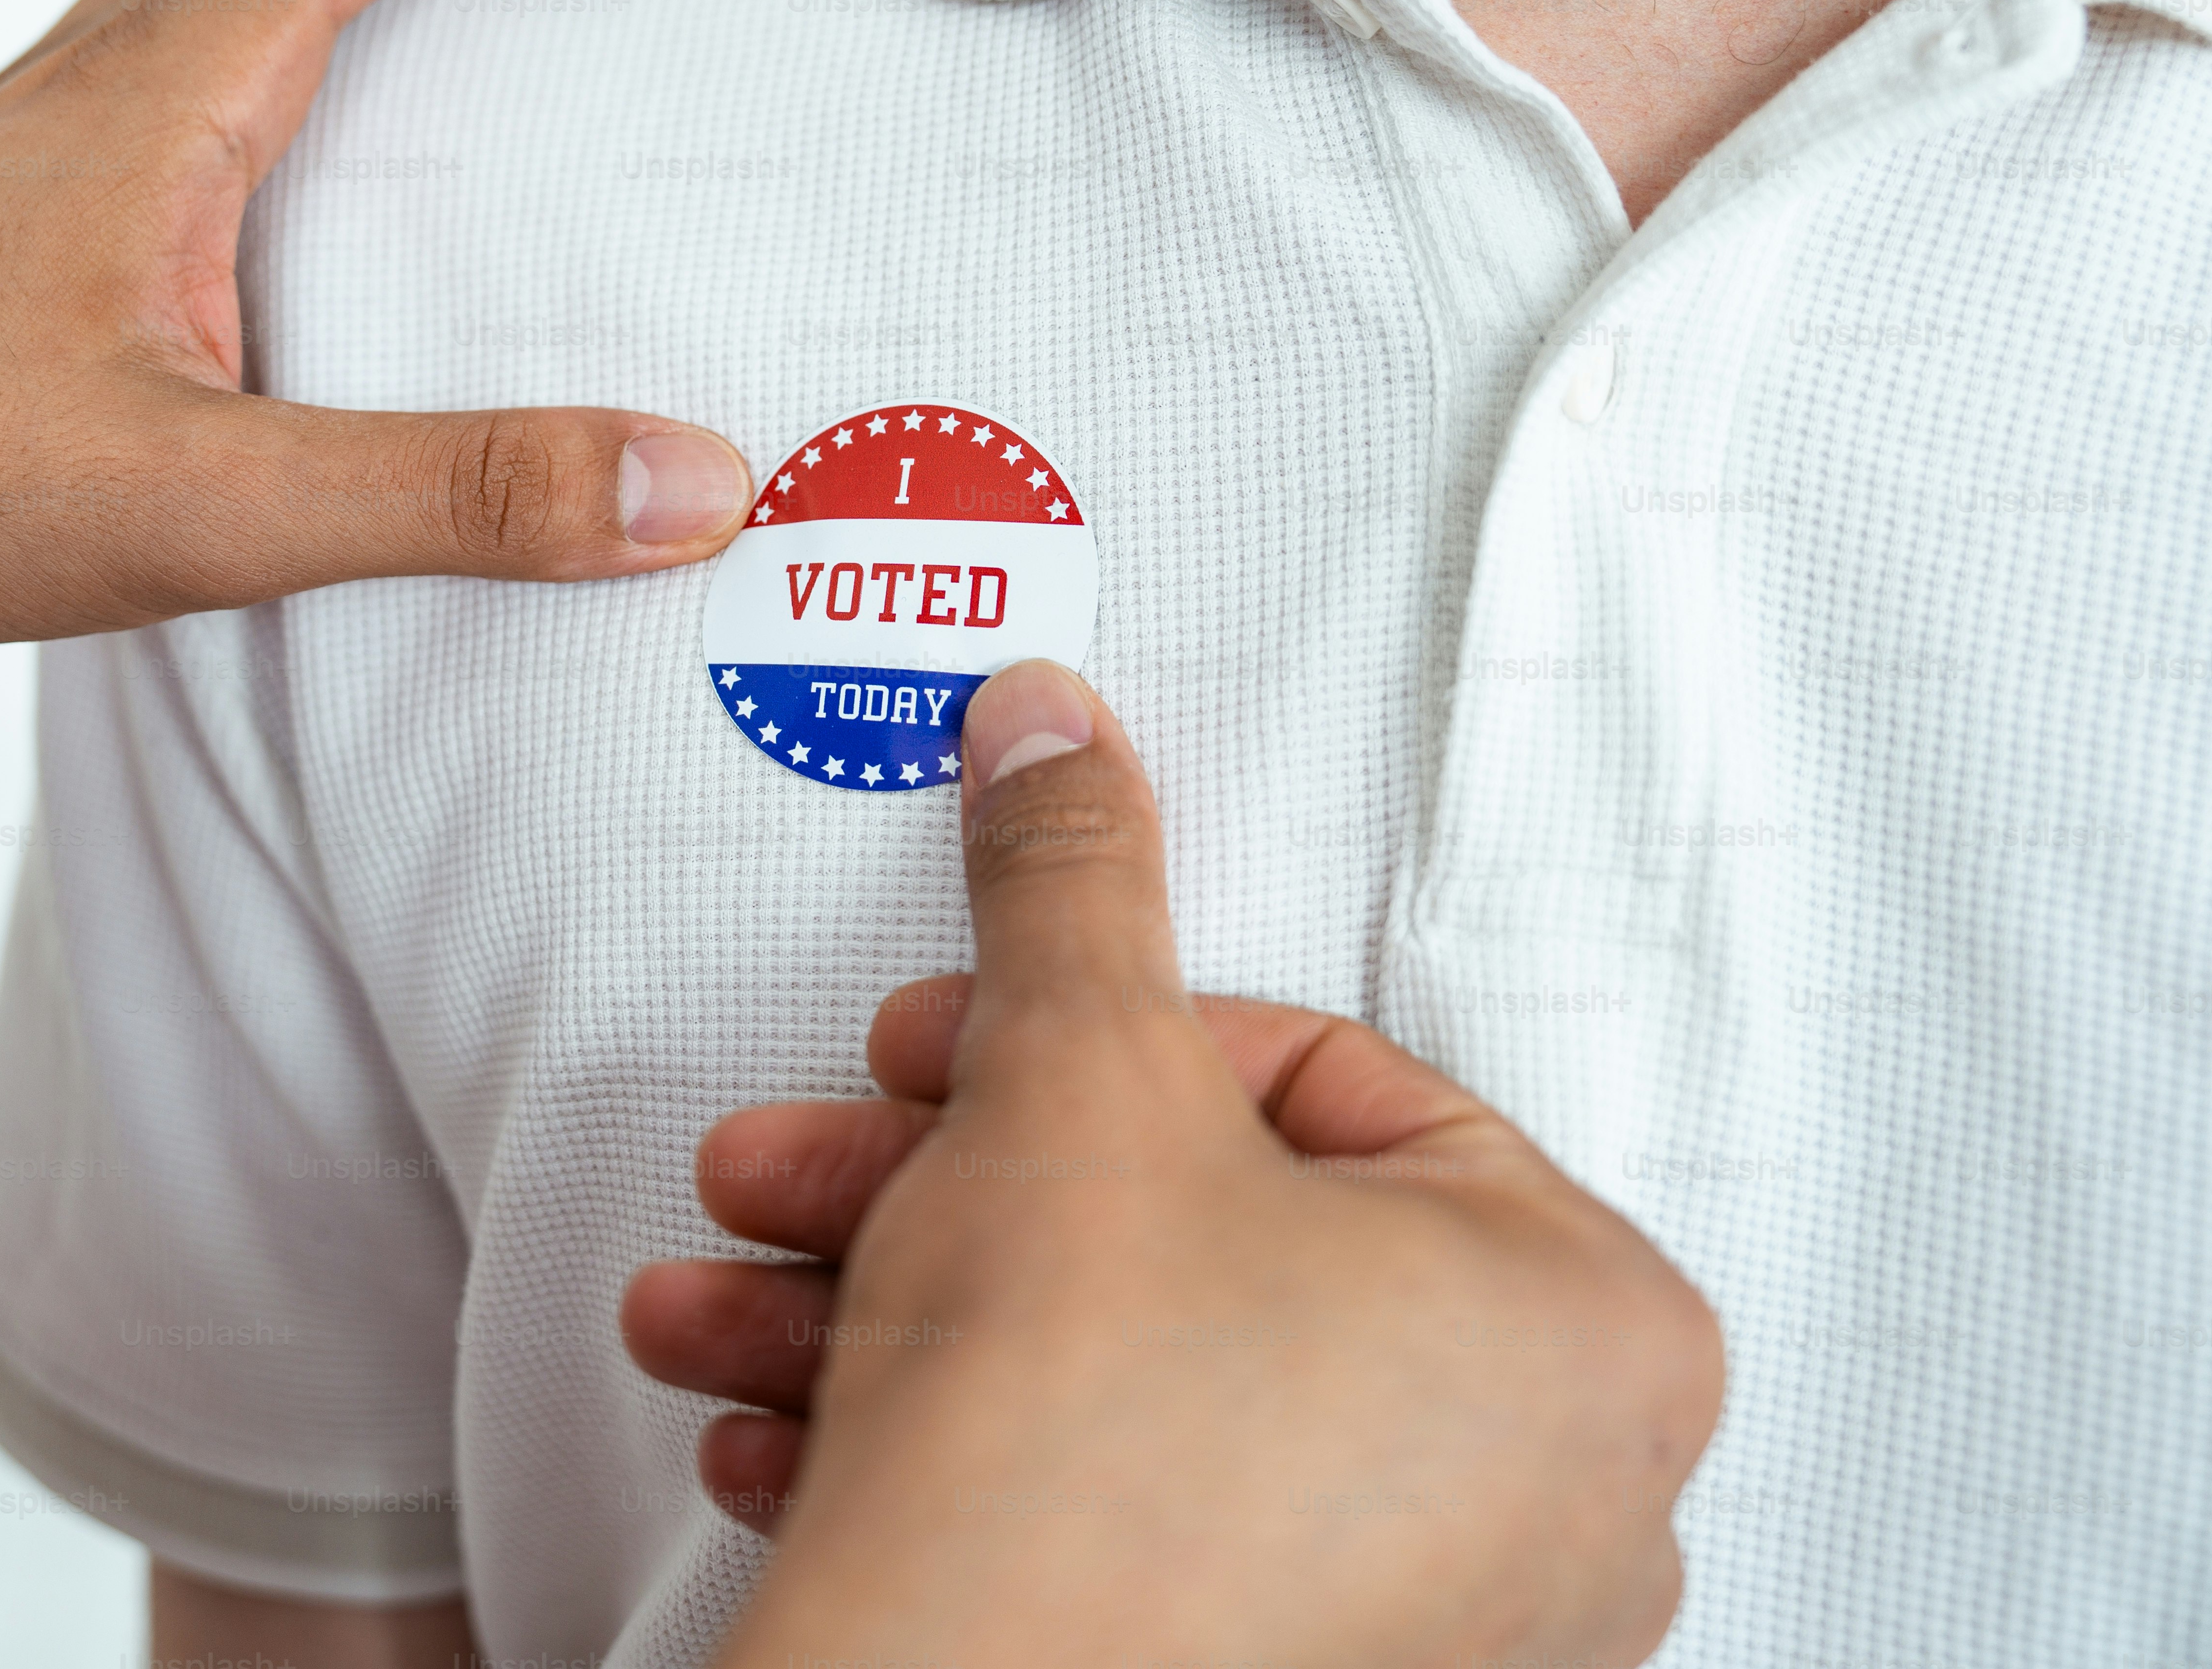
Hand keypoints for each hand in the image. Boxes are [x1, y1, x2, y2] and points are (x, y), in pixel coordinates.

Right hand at [622, 660, 1723, 1668]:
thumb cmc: (1079, 1477)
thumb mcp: (1065, 1078)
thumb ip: (1070, 889)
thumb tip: (1060, 741)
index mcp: (1583, 1321)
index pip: (1308, 1084)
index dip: (1078, 1047)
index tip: (949, 1053)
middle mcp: (1554, 1495)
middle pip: (1188, 1241)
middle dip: (941, 1189)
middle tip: (816, 1164)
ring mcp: (1429, 1629)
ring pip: (1124, 1390)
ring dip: (895, 1317)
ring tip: (739, 1306)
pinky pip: (1116, 1532)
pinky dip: (951, 1461)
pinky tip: (792, 1436)